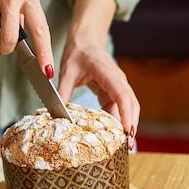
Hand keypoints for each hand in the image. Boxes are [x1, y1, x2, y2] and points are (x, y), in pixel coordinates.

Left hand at [57, 0, 139, 138]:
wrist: (85, 40)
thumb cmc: (77, 53)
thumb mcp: (67, 72)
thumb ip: (63, 93)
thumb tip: (57, 114)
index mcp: (108, 73)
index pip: (122, 96)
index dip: (126, 115)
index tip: (128, 132)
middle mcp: (118, 80)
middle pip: (131, 105)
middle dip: (131, 125)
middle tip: (127, 147)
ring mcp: (118, 86)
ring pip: (127, 108)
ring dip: (126, 125)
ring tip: (122, 146)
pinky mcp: (113, 91)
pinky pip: (118, 108)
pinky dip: (117, 121)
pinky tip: (111, 135)